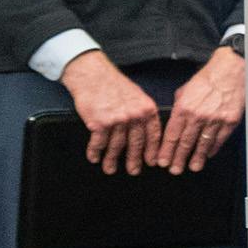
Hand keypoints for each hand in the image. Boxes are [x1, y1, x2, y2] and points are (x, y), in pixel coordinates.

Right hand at [63, 50, 161, 173]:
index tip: (152, 163)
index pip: (154, 136)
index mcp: (147, 110)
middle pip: (136, 144)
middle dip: (135, 160)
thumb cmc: (114, 84)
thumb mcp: (138, 96)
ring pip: (116, 146)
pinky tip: (95, 158)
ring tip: (110, 169)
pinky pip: (98, 143)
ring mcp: (117, 121)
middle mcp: (134, 117)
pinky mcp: (99, 123)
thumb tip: (146, 130)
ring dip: (112, 160)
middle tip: (134, 171)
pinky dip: (95, 152)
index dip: (153, 151)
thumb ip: (143, 112)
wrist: (93, 75)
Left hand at [158, 46, 244, 173]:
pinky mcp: (230, 121)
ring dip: (197, 158)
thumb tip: (176, 118)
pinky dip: (213, 148)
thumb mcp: (185, 90)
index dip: (166, 151)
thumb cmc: (207, 78)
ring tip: (193, 167)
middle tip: (174, 169)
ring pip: (203, 144)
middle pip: (185, 143)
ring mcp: (215, 120)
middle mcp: (198, 117)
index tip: (162, 161)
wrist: (230, 71)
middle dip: (178, 158)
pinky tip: (208, 154)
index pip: (171, 135)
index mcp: (183, 108)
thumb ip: (179, 106)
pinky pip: (219, 139)